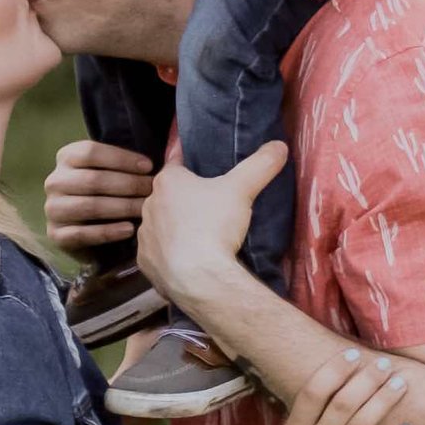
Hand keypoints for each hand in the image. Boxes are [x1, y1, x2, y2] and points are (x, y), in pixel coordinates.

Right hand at [45, 138, 156, 252]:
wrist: (85, 230)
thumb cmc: (105, 193)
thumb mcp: (113, 171)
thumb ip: (137, 160)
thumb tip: (176, 143)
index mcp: (66, 158)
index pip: (91, 152)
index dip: (122, 158)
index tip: (149, 166)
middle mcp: (55, 181)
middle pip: (93, 180)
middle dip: (128, 185)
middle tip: (153, 190)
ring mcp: (53, 208)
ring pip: (90, 206)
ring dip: (122, 207)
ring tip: (146, 209)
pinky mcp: (56, 234)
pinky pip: (83, 233)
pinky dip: (108, 231)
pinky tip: (130, 230)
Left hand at [135, 145, 286, 315]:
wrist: (200, 279)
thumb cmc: (215, 226)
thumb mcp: (242, 189)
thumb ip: (260, 165)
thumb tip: (280, 145)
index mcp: (168, 182)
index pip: (176, 161)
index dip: (188, 160)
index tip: (197, 163)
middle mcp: (149, 205)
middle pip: (168, 195)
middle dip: (183, 198)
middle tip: (208, 204)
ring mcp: (144, 237)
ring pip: (161, 225)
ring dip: (174, 227)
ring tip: (198, 235)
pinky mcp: (146, 263)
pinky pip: (158, 254)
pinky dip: (170, 255)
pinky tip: (187, 259)